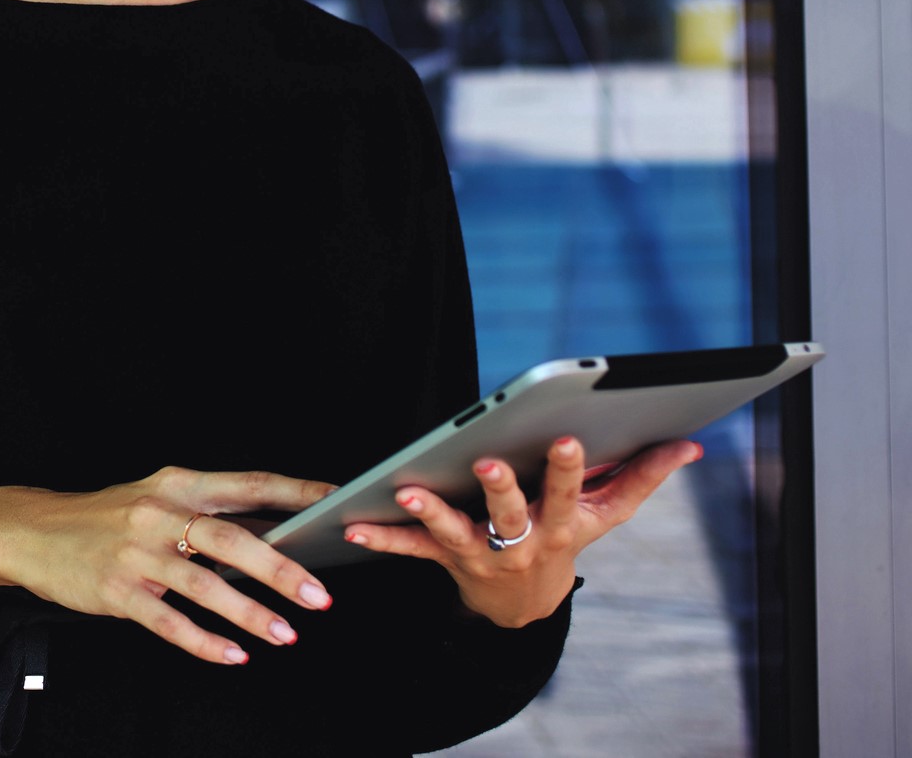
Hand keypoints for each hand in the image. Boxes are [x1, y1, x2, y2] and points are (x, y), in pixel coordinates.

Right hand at [0, 466, 337, 665]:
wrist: (30, 531)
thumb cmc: (104, 518)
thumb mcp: (155, 499)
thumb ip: (209, 514)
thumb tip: (275, 534)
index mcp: (177, 483)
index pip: (249, 484)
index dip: (296, 494)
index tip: (338, 504)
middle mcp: (159, 513)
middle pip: (231, 538)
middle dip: (280, 569)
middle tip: (320, 594)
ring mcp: (136, 553)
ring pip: (204, 584)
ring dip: (249, 613)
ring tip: (285, 634)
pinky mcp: (117, 591)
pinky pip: (169, 622)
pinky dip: (205, 641)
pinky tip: (233, 655)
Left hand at [342, 435, 703, 626]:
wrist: (525, 609)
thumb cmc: (566, 540)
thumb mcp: (607, 517)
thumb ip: (644, 477)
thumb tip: (690, 444)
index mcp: (561, 524)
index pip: (569, 492)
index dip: (568, 468)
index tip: (567, 437)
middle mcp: (521, 541)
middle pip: (512, 513)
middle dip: (501, 488)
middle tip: (487, 463)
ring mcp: (481, 553)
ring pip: (454, 532)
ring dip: (430, 511)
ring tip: (406, 490)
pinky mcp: (445, 560)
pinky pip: (411, 550)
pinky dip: (384, 538)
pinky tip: (354, 529)